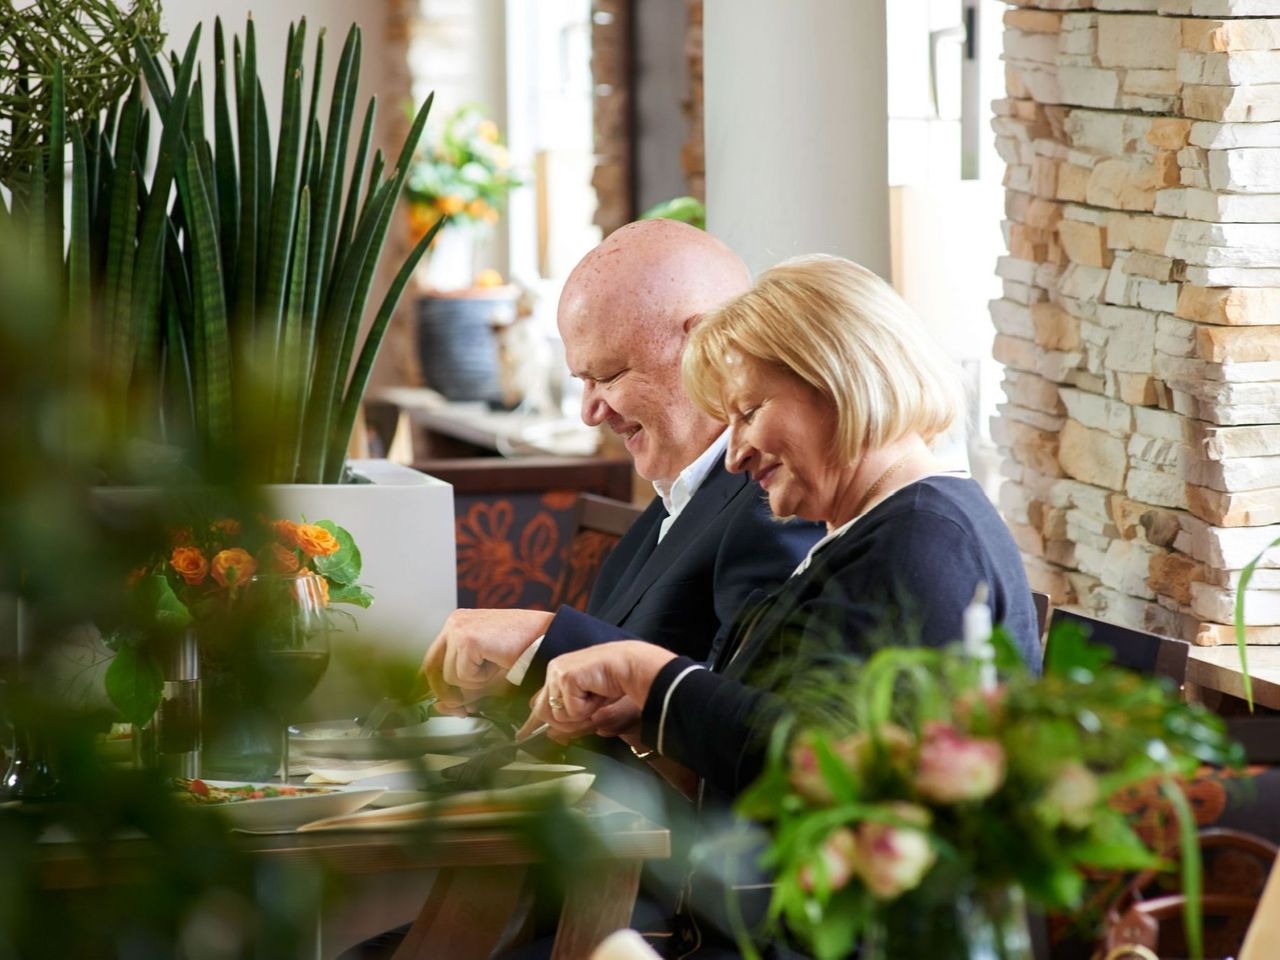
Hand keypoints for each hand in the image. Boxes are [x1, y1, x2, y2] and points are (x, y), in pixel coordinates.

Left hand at [420, 608, 553, 714]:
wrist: (547, 636)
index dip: (437, 687)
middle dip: (446, 693)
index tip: (448, 705)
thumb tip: (439, 707)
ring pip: (449, 676)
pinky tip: (497, 663)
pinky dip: (481, 679)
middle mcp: (455, 622)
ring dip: (473, 683)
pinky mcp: (467, 639)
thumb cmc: (522, 651)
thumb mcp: (486, 673)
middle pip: (432, 667)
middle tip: (463, 710)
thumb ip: (463, 690)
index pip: (433, 660)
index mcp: (458, 624)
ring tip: (495, 668)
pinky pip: (463, 675)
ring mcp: (459, 628)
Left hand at [518, 640, 675, 741]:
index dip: (531, 722)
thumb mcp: (588, 702)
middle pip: (544, 714)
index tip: (521, 736)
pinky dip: (588, 708)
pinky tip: (597, 692)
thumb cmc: (615, 682)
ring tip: (595, 698)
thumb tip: (551, 734)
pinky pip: (571, 710)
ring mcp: (557, 672)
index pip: (540, 702)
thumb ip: (570, 716)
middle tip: (590, 713)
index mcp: (559, 673)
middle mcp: (554, 671)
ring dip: (580, 715)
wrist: (631, 667)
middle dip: (568, 723)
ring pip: (558, 716)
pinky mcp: (566, 677)